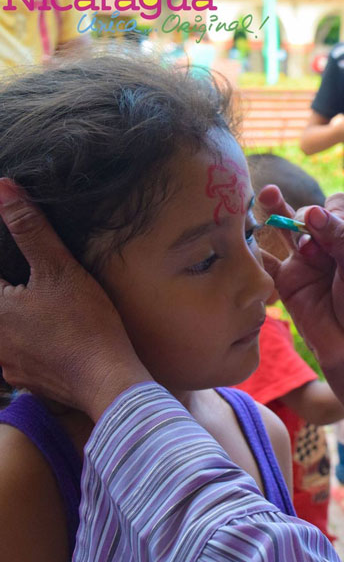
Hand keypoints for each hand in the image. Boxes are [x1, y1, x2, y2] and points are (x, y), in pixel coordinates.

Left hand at [0, 180, 150, 420]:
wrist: (107, 380)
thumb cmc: (85, 324)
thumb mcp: (61, 270)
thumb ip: (29, 230)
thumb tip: (2, 189)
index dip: (2, 268)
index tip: (15, 271)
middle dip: (9, 288)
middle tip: (29, 285)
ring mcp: (3, 363)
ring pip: (1, 335)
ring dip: (12, 322)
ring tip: (33, 310)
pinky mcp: (22, 379)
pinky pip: (10, 357)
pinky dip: (20, 343)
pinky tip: (41, 338)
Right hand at [257, 187, 343, 370]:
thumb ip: (341, 240)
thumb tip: (314, 212)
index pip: (341, 206)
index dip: (333, 210)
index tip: (334, 224)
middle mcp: (330, 245)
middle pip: (310, 215)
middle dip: (306, 219)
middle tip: (309, 239)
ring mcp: (306, 262)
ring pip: (286, 230)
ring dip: (276, 212)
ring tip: (267, 194)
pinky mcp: (287, 281)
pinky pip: (267, 262)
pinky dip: (256, 250)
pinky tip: (248, 236)